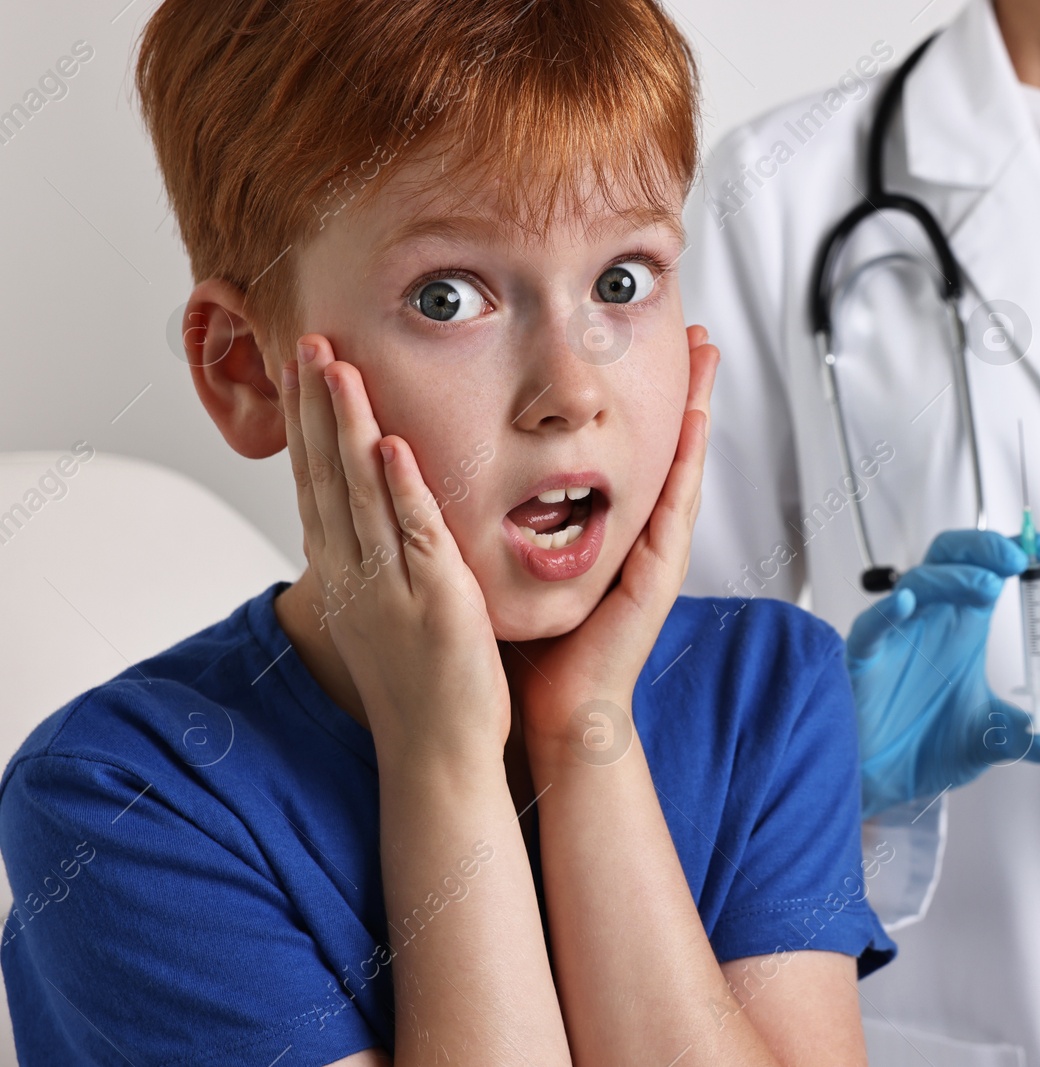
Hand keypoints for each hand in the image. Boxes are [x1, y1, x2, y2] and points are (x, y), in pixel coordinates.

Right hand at [284, 335, 509, 767]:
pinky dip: (398, 489)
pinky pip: (411, 535)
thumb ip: (382, 561)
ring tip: (337, 367)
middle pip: (325, 475)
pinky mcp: (433, 601)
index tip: (304, 369)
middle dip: (316, 407)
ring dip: (346, 427)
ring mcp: (388, 587)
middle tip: (308, 342)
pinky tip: (388, 445)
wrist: (438, 756)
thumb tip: (377, 520)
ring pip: (359, 493)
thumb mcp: (386, 613)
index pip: (317, 483)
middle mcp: (355, 574)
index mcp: (345, 574)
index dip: (309, 424)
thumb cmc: (423, 686)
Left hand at [507, 326, 718, 746]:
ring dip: (698, 408)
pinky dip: (689, 461)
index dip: (638, 401)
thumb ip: (507, 523)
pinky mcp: (658, 575)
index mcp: (606, 532)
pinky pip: (676, 506)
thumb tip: (464, 474)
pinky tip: (696, 422)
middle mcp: (638, 536)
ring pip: (681, 464)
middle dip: (682, 389)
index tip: (640, 344)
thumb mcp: (517, 565)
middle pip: (666, 446)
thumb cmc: (533, 649)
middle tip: (695, 332)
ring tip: (708, 357)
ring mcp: (655, 554)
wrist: (557, 713)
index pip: (626, 453)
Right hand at [850, 529, 1039, 818]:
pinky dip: (888, 611)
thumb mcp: (989, 740)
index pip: (987, 570)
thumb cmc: (928, 744)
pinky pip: (872, 626)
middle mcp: (931, 621)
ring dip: (953, 577)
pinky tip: (907, 603)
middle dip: (982, 548)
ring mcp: (896, 636)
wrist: (885, 782)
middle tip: (1015, 558)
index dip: (1012, 551)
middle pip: (950, 558)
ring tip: (988, 586)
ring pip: (917, 583)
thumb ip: (1024, 735)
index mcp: (964, 626)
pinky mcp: (864, 659)